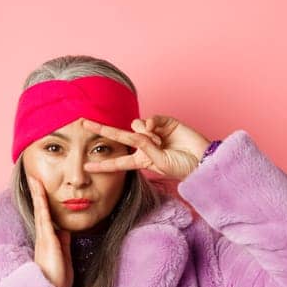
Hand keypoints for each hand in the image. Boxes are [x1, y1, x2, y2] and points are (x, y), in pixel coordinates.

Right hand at [28, 174, 72, 286]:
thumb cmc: (57, 279)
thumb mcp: (63, 257)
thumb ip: (63, 243)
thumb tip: (64, 230)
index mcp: (47, 240)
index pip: (45, 216)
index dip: (42, 201)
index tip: (40, 187)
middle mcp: (43, 237)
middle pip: (39, 210)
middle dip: (37, 193)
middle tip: (33, 177)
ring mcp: (44, 238)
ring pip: (40, 211)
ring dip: (37, 195)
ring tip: (34, 180)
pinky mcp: (48, 242)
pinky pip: (45, 220)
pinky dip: (42, 206)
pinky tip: (41, 196)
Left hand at [79, 115, 212, 180]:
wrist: (203, 160)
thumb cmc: (182, 167)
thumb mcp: (158, 163)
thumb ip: (145, 147)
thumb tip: (138, 129)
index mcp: (141, 160)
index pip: (118, 162)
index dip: (102, 164)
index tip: (85, 166)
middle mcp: (144, 146)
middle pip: (119, 137)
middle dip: (102, 129)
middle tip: (84, 122)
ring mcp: (154, 134)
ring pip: (136, 126)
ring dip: (145, 135)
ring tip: (159, 143)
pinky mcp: (164, 123)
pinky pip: (149, 119)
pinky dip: (151, 124)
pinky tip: (158, 131)